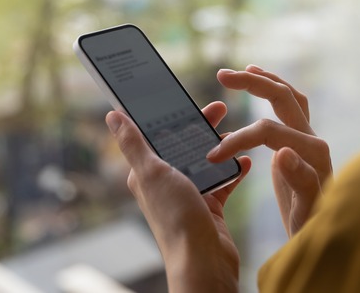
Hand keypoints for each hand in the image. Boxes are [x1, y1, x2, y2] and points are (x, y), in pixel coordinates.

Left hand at [106, 102, 251, 292]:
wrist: (204, 261)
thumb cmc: (175, 218)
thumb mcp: (152, 174)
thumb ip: (134, 144)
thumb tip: (113, 116)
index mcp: (146, 173)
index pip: (156, 135)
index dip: (171, 116)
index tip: (187, 99)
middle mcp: (166, 182)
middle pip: (184, 145)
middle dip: (201, 126)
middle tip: (221, 108)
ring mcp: (189, 195)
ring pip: (205, 161)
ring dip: (220, 147)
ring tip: (237, 134)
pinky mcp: (210, 206)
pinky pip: (223, 181)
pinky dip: (234, 170)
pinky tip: (245, 160)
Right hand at [208, 65, 331, 236]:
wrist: (331, 236)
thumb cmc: (315, 228)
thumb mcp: (305, 211)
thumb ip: (300, 180)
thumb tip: (282, 152)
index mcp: (313, 154)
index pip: (268, 131)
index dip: (238, 139)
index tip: (213, 155)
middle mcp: (314, 141)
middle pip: (284, 98)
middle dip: (253, 83)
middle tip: (223, 75)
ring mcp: (310, 140)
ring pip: (290, 97)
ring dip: (266, 81)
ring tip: (244, 71)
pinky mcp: (304, 144)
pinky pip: (292, 109)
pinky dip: (276, 93)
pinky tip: (261, 91)